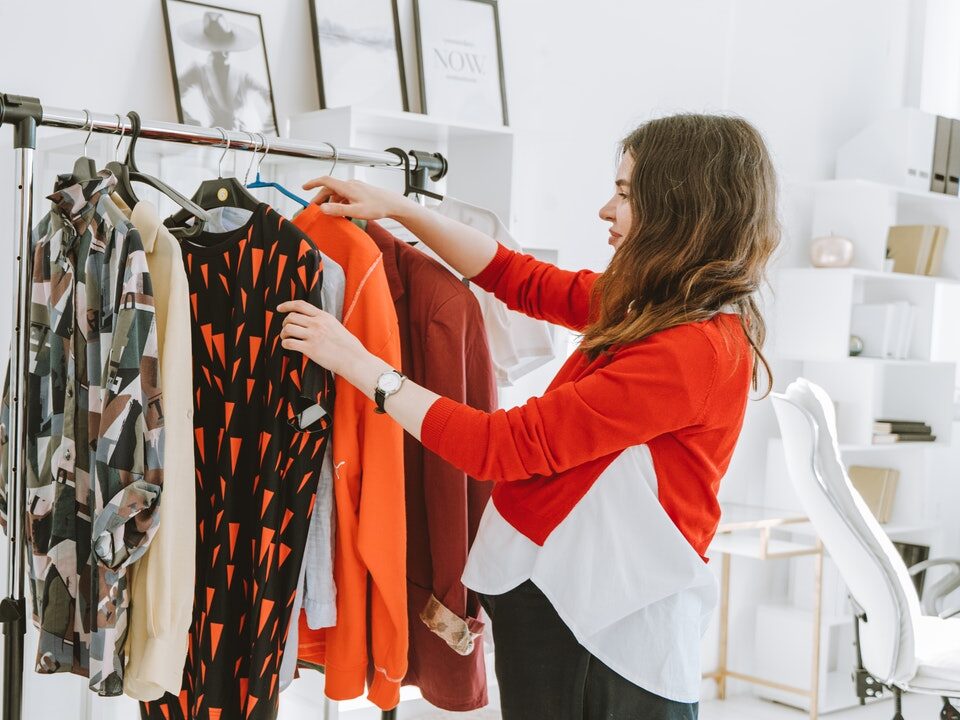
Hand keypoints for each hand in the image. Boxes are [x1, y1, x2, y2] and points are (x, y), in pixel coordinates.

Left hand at [278, 299, 366, 375]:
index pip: (300, 305)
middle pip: (291, 317)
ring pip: (288, 329)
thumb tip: (310, 319)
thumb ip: (323, 321)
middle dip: (285, 323)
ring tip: (286, 338)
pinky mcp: (310, 349)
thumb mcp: (336, 325)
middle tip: (286, 329)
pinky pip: (289, 343)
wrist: (353, 359)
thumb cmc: (348, 345)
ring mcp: (313, 336)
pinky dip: (285, 344)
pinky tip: (288, 346)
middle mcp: (317, 324)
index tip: (279, 308)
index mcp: (324, 316)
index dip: (287, 305)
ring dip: (283, 334)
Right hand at [301, 176, 415, 220]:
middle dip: (320, 198)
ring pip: (337, 193)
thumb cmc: (378, 207)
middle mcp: (350, 184)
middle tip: (315, 210)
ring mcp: (355, 187)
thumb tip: (323, 209)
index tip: (304, 187)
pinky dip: (339, 203)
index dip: (313, 183)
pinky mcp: (359, 192)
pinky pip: (345, 196)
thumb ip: (338, 210)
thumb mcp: (356, 211)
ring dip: (330, 202)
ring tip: (328, 214)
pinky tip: (341, 213)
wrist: (393, 204)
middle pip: (329, 189)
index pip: (325, 181)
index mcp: (347, 187)